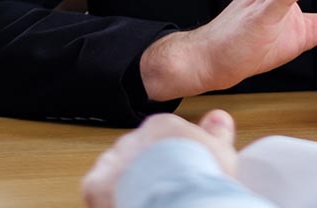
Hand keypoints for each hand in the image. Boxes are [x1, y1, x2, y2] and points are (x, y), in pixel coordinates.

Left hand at [82, 109, 237, 207]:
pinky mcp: (96, 186)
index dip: (174, 155)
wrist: (177, 198)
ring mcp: (113, 162)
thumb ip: (217, 131)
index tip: (182, 170)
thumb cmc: (200, 175)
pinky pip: (98, 189)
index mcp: (162, 126)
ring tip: (147, 199)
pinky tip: (128, 202)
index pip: (164, 136)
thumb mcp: (220, 149)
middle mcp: (134, 139)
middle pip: (139, 152)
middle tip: (166, 188)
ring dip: (128, 182)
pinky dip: (109, 197)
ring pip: (117, 169)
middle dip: (149, 168)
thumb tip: (218, 117)